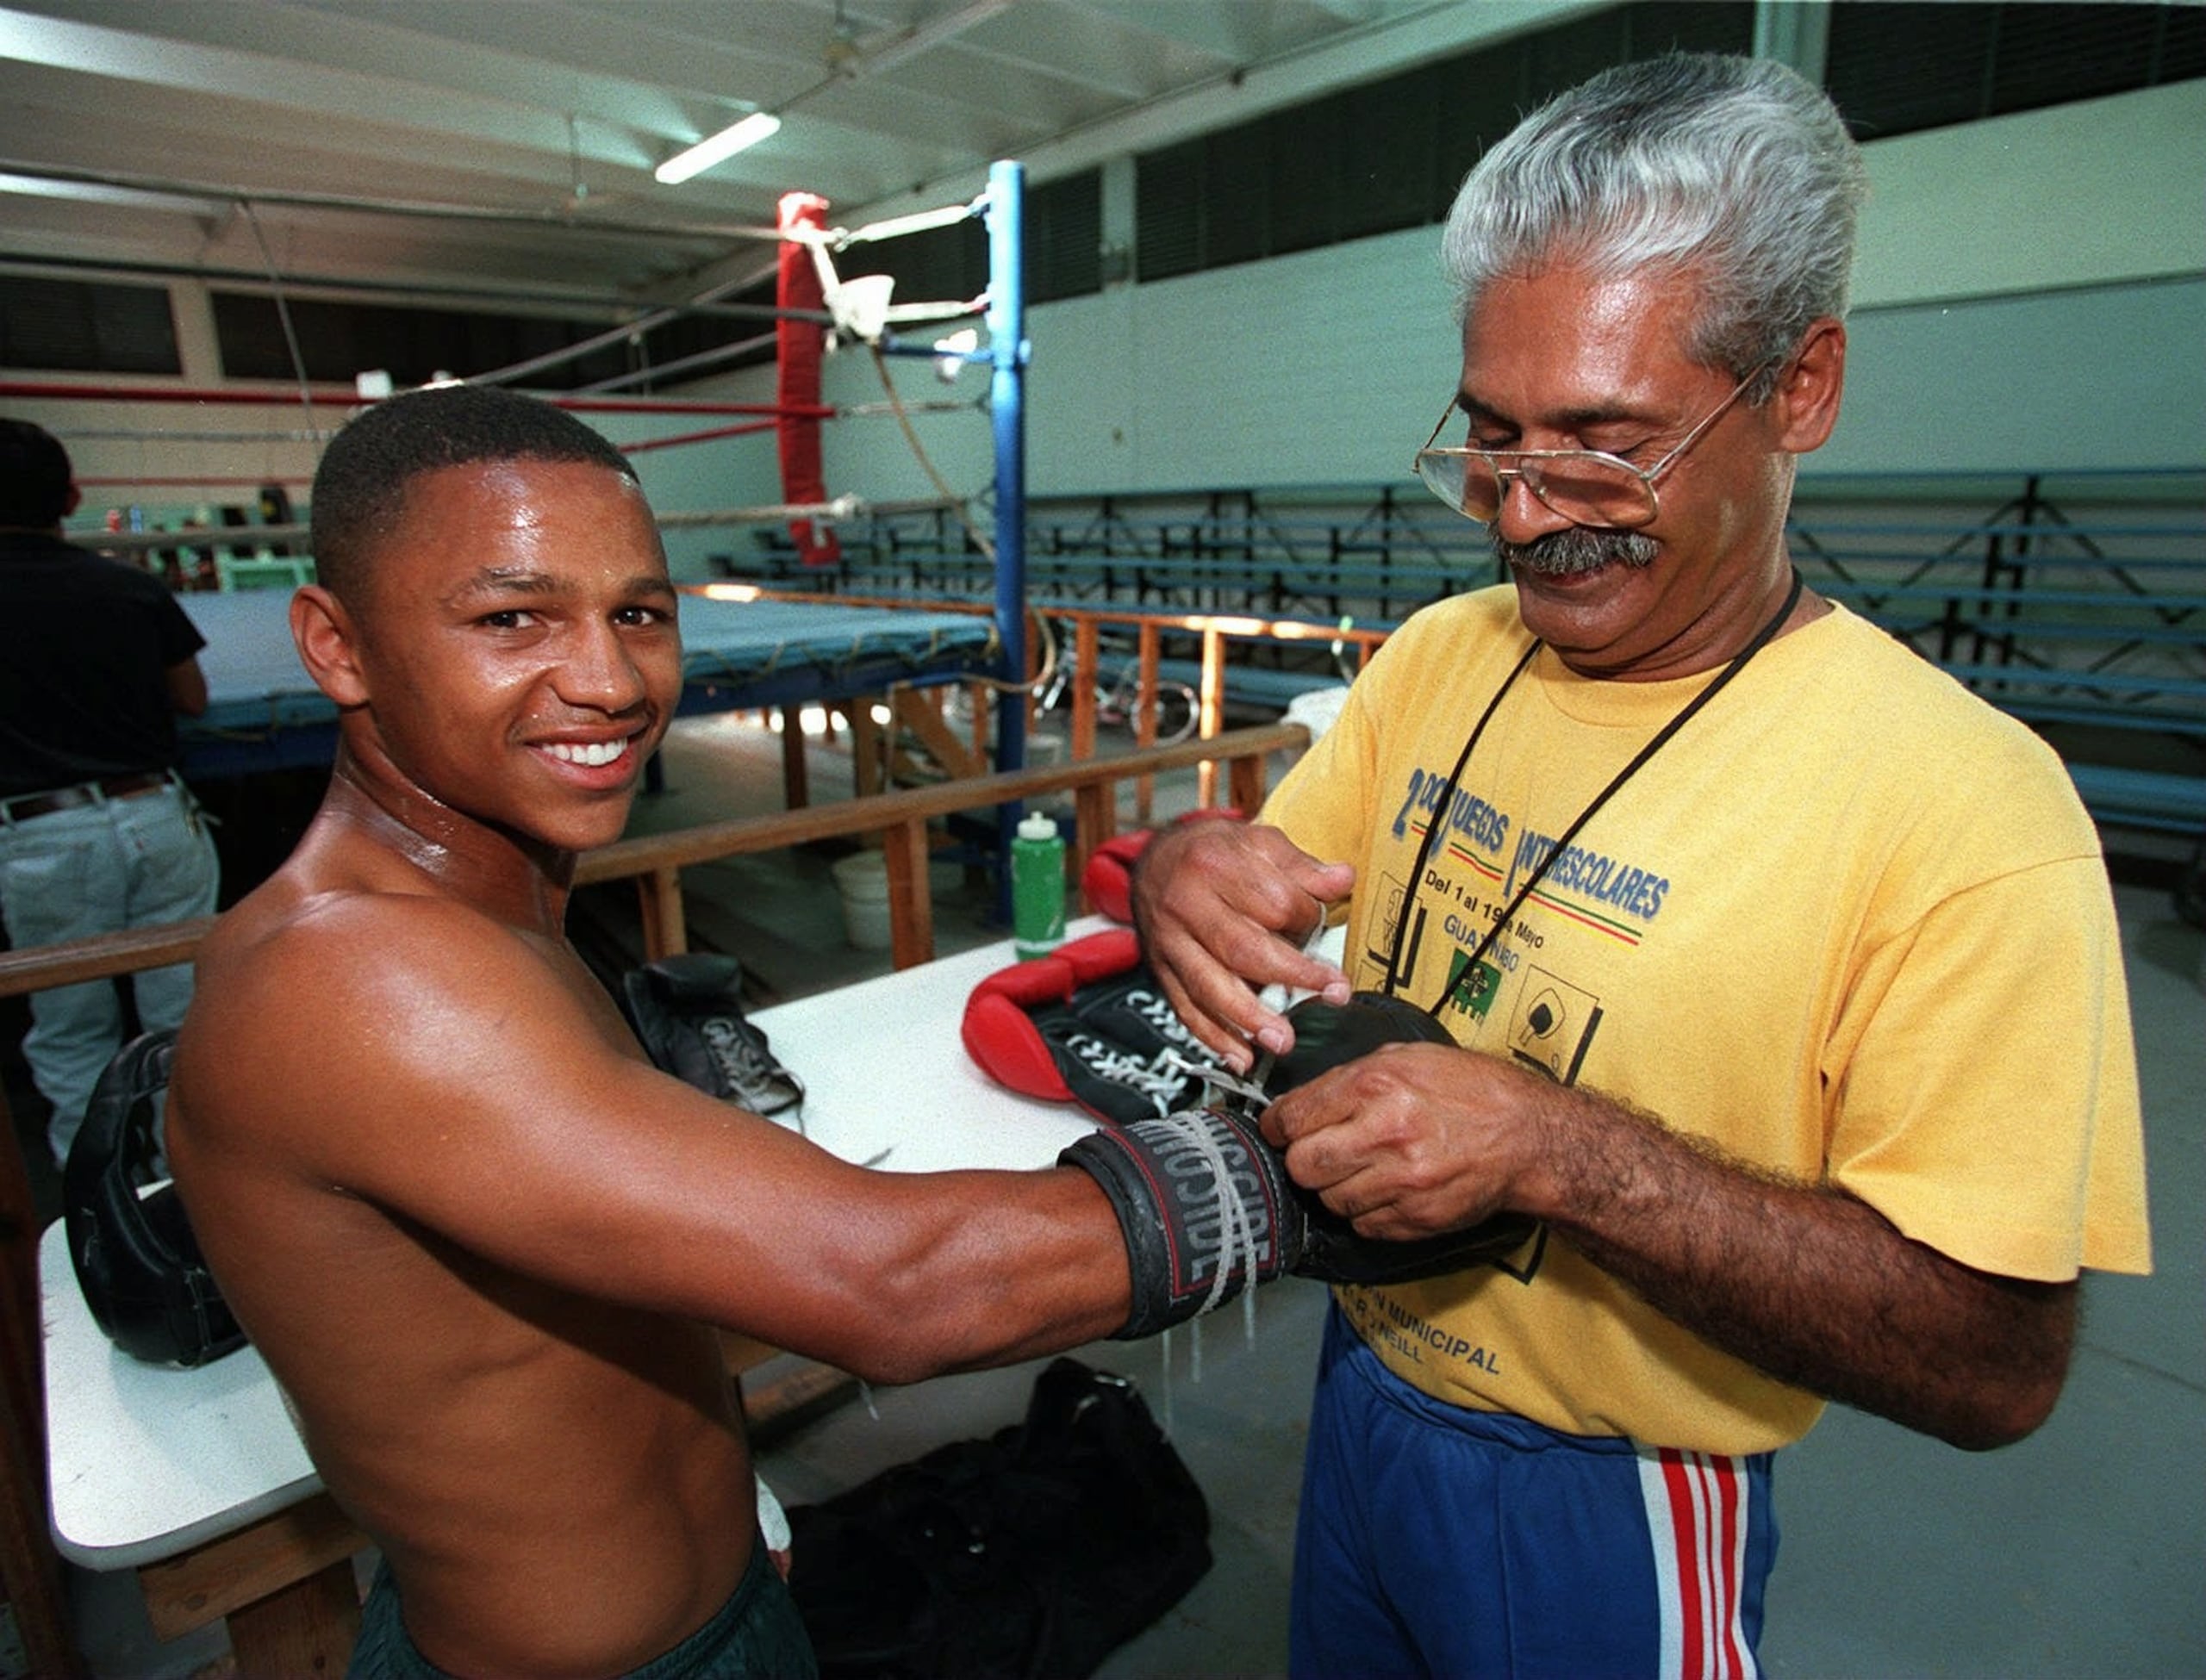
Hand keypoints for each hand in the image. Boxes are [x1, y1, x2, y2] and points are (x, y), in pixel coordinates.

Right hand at [1130, 818, 1352, 1072]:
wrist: (1154, 862)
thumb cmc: (1214, 854)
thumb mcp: (1258, 843)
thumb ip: (1301, 866)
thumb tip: (1343, 879)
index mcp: (1216, 866)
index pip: (1273, 902)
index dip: (1306, 918)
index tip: (1319, 925)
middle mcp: (1187, 905)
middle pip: (1241, 949)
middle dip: (1291, 977)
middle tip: (1332, 995)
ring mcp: (1170, 943)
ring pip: (1209, 987)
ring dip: (1248, 1020)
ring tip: (1281, 1041)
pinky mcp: (1162, 972)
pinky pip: (1186, 1009)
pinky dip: (1213, 1037)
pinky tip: (1240, 1057)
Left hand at [1262, 1039, 1558, 1241]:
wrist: (1528, 1136)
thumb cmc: (1472, 1091)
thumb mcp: (1408, 1056)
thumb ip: (1353, 1077)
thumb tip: (1304, 1099)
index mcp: (1377, 1086)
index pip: (1292, 1118)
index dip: (1276, 1126)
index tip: (1278, 1129)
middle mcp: (1386, 1134)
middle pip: (1301, 1165)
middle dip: (1302, 1159)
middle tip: (1318, 1150)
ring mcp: (1402, 1182)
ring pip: (1329, 1200)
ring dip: (1336, 1187)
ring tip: (1363, 1167)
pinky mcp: (1416, 1218)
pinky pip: (1363, 1224)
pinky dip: (1366, 1210)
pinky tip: (1386, 1188)